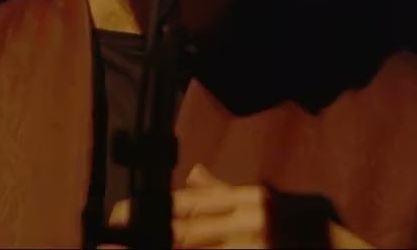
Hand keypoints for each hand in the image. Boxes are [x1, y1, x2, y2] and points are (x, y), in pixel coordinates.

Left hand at [105, 164, 375, 248]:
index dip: (149, 212)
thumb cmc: (310, 236)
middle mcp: (253, 222)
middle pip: (185, 234)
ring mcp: (257, 247)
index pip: (189, 205)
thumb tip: (190, 174)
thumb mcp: (272, 206)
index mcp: (251, 201)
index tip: (115, 218)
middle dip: (144, 240)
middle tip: (105, 244)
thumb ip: (226, 193)